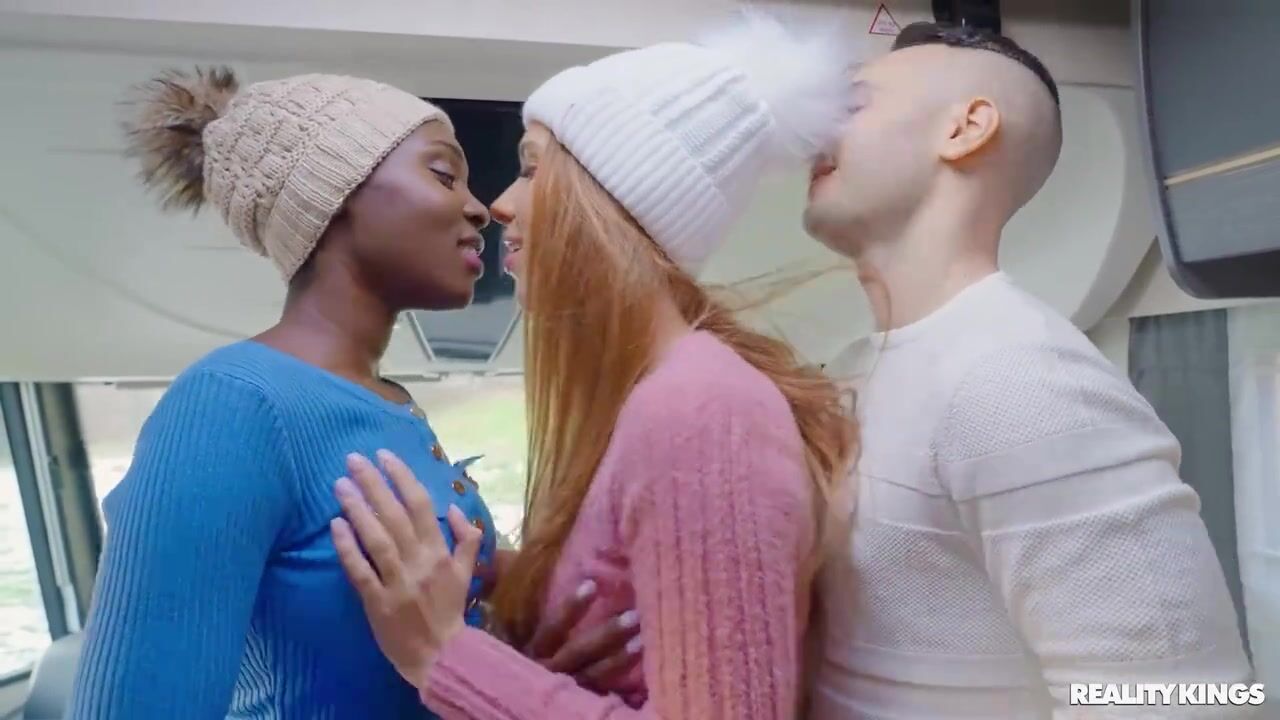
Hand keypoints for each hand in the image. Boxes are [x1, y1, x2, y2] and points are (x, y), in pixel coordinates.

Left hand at [330, 450, 481, 688]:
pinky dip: (348, 548)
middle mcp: (420, 562)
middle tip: (352, 459)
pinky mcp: (378, 603)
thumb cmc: (450, 611)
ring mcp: (398, 582)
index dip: (401, 477)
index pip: (421, 505)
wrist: (441, 656)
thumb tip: (454, 508)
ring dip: (358, 509)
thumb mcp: (467, 573)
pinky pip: (361, 571)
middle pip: (394, 515)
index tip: (384, 455)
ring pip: (376, 538)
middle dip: (373, 483)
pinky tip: (336, 525)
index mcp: (440, 552)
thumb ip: (466, 539)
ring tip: (340, 484)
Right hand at [524, 580, 642, 692]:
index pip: (552, 629)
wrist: (519, 699)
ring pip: (595, 674)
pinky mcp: (580, 701)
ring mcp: (566, 689)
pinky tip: (643, 666)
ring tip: (642, 640)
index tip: (591, 585)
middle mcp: (549, 671)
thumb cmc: (519, 661)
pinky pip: (603, 692)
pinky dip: (623, 682)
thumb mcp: (515, 639)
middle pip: (579, 652)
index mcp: (532, 653)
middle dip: (608, 634)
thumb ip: (518, 614)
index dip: (570, 608)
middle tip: (634, 615)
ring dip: (620, 658)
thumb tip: (504, 575)